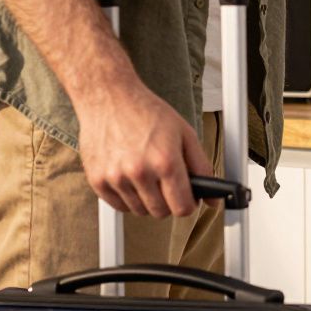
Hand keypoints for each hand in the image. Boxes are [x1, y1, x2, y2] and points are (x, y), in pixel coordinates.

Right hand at [75, 78, 213, 217]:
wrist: (109, 98)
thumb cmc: (148, 113)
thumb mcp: (185, 134)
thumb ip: (202, 168)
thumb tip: (213, 198)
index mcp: (165, 161)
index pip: (182, 207)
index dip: (188, 204)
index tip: (187, 197)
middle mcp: (140, 172)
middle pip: (161, 212)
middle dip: (168, 201)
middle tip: (166, 182)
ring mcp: (116, 177)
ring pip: (139, 211)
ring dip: (147, 199)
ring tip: (147, 174)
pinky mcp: (97, 180)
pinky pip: (119, 206)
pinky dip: (127, 198)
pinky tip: (131, 177)